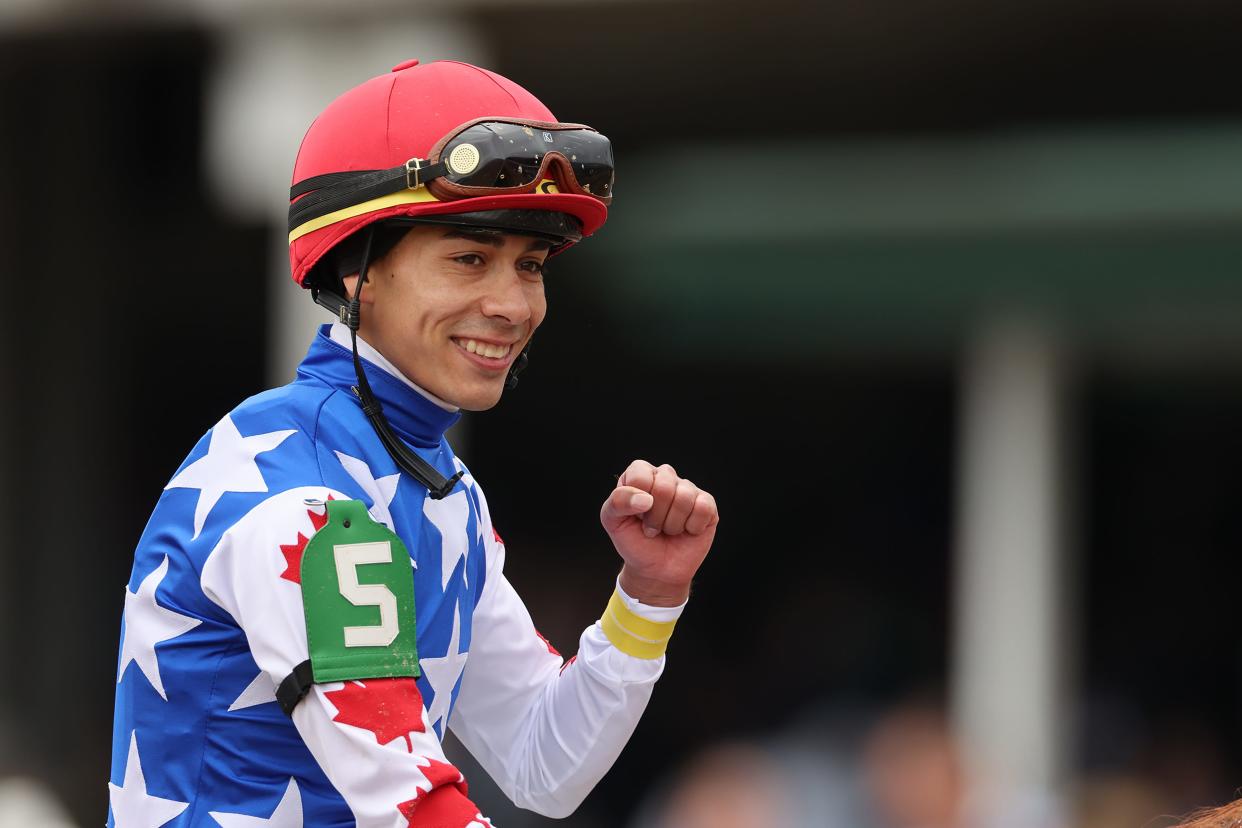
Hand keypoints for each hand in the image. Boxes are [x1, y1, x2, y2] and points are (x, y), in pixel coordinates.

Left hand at [599, 460, 718, 605]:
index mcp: (641, 474)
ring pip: (684, 498)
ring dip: (672, 525)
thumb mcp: (613, 522)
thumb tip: (646, 499)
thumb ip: (617, 503)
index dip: (637, 502)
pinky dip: (692, 527)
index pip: (640, 475)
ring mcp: (688, 489)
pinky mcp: (707, 504)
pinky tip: (686, 530)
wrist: (656, 570)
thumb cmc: (634, 541)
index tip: (636, 516)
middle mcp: (665, 476)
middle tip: (652, 528)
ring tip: (667, 530)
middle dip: (655, 517)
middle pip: (664, 487)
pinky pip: (703, 508)